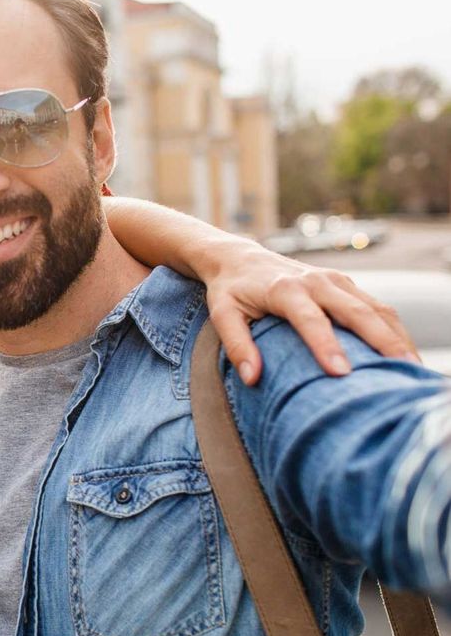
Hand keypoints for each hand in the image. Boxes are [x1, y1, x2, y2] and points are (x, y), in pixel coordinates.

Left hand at [202, 242, 418, 384]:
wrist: (239, 257)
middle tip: (401, 373)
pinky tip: (403, 354)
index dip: (325, 345)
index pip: (310, 319)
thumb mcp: (223, 314)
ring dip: (397, 337)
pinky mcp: (345, 285)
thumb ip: (236, 345)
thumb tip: (252, 378)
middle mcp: (316, 281)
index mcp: (285, 289)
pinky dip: (394, 329)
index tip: (340, 373)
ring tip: (413, 370)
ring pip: (376, 307)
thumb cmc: (230, 291)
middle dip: (381, 342)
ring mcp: (335, 281)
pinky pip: (377, 306)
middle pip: (357, 311)